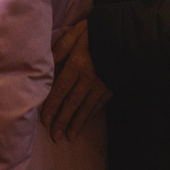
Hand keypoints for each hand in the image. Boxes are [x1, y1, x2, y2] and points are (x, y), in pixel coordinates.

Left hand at [42, 20, 109, 140]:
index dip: (52, 106)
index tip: (44, 120)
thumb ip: (60, 49)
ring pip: (86, 107)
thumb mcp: (75, 34)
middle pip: (72, 103)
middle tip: (55, 137)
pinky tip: (84, 123)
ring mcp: (101, 84)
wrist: (125, 34)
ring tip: (69, 136)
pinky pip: (98, 104)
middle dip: (62, 120)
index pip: (60, 89)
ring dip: (77, 123)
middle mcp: (88, 78)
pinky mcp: (111, 87)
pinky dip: (90, 115)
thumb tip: (46, 64)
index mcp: (76, 65)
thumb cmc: (95, 32)